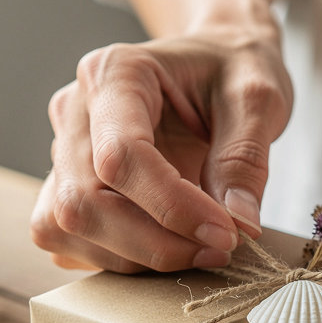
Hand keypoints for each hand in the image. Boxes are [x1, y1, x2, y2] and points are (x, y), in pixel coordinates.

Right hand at [31, 23, 291, 272]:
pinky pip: (69, 239)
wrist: (216, 65)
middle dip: (155, 243)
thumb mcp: (258, 95)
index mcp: (114, 73)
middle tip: (219, 249)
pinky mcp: (66, 186)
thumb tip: (239, 222)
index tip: (226, 233)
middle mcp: (75, 111)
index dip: (173, 208)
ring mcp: (63, 151)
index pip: (121, 156)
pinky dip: (118, 257)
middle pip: (85, 201)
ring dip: (137, 256)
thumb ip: (247, 157)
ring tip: (199, 249)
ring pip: (68, 227)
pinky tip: (166, 245)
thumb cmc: (231, 70)